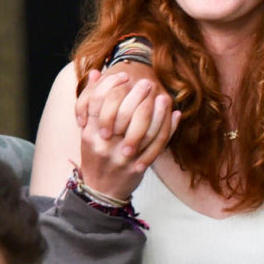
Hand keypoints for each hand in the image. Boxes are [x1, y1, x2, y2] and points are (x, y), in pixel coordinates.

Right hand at [77, 69, 179, 200]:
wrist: (101, 191)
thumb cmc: (96, 155)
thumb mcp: (89, 130)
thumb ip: (92, 102)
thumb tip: (97, 72)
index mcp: (90, 133)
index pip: (99, 103)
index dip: (111, 86)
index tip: (124, 75)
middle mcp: (105, 145)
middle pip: (123, 114)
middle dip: (137, 95)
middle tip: (148, 82)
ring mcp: (123, 157)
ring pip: (144, 130)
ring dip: (157, 112)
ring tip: (163, 96)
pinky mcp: (139, 167)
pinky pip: (157, 145)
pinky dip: (168, 128)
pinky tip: (174, 115)